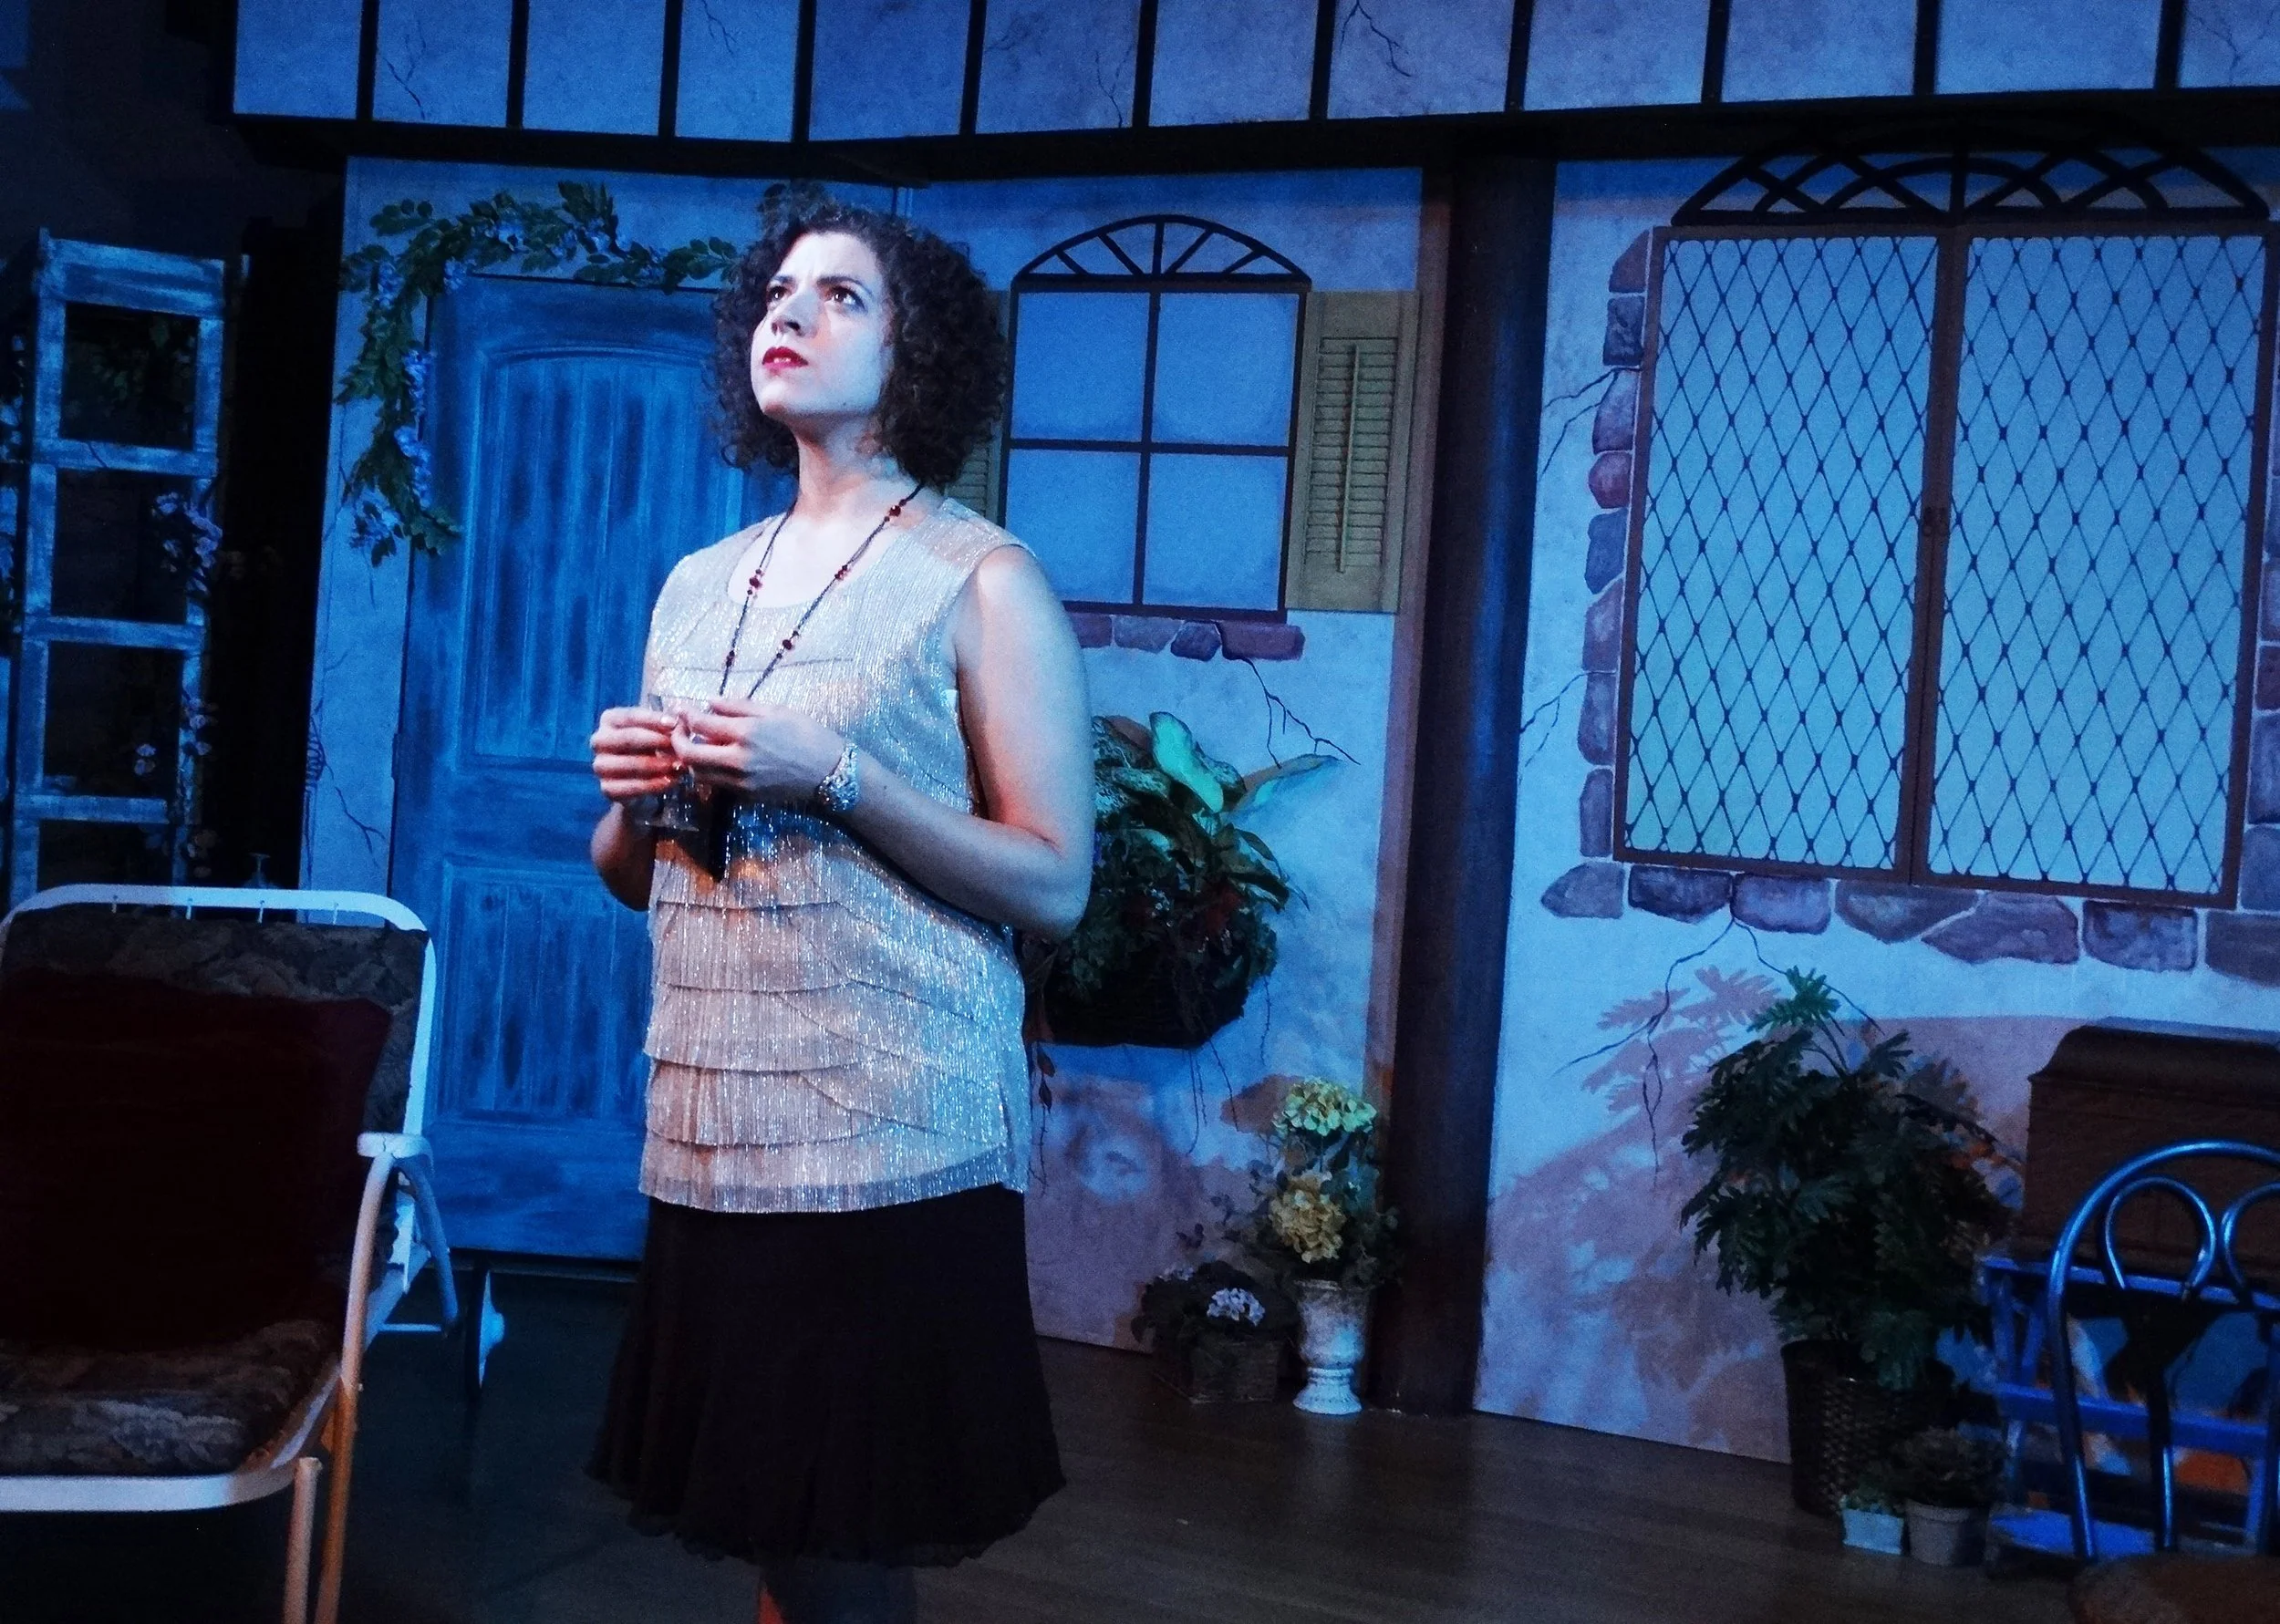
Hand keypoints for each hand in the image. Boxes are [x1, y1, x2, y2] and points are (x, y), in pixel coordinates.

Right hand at [590, 705, 678, 805]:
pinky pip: (629, 787)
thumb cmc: (650, 747)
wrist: (640, 779)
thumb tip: (680, 725)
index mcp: (609, 720)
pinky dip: (652, 785)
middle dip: (656, 742)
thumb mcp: (658, 731)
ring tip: (677, 766)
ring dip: (656, 765)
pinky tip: (669, 781)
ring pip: (628, 764)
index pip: (631, 716)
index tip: (674, 724)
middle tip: (678, 747)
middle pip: (628, 738)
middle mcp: (599, 741)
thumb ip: (667, 726)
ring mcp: (600, 765)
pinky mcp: (606, 788)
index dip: (653, 720)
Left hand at [675, 697, 843, 802]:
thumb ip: (737, 706)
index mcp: (746, 733)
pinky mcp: (745, 796)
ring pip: (698, 773)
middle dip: (677, 740)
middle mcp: (738, 760)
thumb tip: (709, 703)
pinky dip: (709, 771)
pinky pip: (716, 784)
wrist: (828, 770)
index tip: (680, 709)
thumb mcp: (773, 711)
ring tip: (697, 744)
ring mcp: (740, 782)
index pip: (700, 724)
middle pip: (689, 754)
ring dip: (691, 758)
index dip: (684, 715)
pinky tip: (717, 759)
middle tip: (679, 730)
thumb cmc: (805, 733)